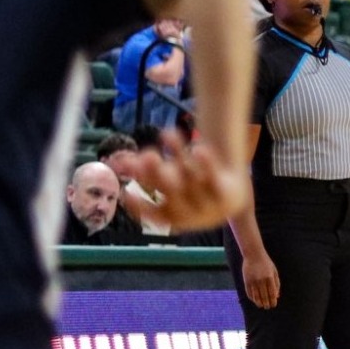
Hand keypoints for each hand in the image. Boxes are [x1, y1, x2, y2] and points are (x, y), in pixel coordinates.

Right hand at [132, 130, 247, 231]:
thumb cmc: (190, 190)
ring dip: (179, 154)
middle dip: (157, 173)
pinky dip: (206, 163)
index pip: (152, 213)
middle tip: (147, 154)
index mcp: (171, 216)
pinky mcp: (224, 192)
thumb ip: (145, 173)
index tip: (124, 192)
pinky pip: (214, 177)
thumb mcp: (168, 183)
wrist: (232, 200)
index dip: (138, 206)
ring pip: (191, 177)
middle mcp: (188, 212)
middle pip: (171, 191)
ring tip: (167, 132)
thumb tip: (117, 159)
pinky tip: (198, 148)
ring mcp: (208, 203)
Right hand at [242, 250, 280, 308]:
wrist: (253, 254)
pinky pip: (249, 292)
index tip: (274, 305)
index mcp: (270, 278)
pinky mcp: (246, 281)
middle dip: (266, 303)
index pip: (272, 293)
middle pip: (264, 296)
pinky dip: (252, 298)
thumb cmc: (266, 263)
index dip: (273, 300)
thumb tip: (277, 296)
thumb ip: (277, 283)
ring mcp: (253, 281)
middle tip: (268, 307)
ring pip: (256, 296)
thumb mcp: (274, 271)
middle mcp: (261, 280)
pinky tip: (255, 300)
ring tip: (261, 306)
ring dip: (259, 302)